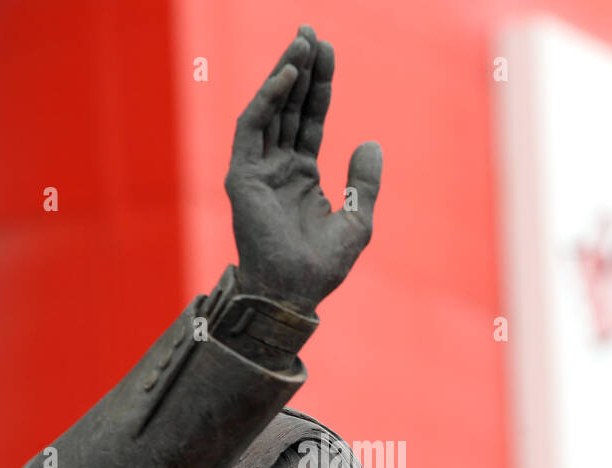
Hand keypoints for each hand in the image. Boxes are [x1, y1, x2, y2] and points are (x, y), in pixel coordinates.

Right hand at [226, 26, 381, 314]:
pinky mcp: (241, 177)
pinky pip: (252, 128)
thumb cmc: (323, 267)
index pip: (308, 120)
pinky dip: (268, 100)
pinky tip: (287, 77)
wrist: (295, 293)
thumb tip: (369, 141)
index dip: (319, 86)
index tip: (329, 51)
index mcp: (300, 176)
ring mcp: (256, 171)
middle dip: (300, 68)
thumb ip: (363, 181)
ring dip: (284, 74)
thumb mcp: (358, 219)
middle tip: (311, 31)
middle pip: (288, 107)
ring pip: (269, 110)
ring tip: (302, 43)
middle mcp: (275, 168)